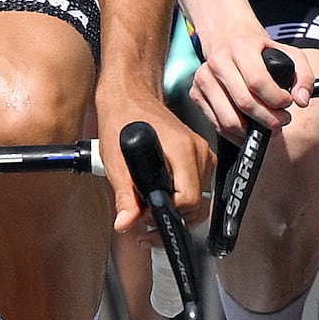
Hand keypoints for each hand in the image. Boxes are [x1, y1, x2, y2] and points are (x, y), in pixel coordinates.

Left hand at [96, 82, 198, 233]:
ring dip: (176, 211)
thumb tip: (125, 223)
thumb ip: (124, 196)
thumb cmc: (122, 120)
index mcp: (182, 150)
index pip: (189, 200)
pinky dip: (179, 198)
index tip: (147, 216)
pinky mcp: (199, 156)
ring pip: (198, 199)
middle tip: (144, 222)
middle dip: (171, 218)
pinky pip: (196, 187)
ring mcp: (202, 153)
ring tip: (149, 212)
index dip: (167, 214)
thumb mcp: (116, 161)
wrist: (129, 96)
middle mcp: (198, 152)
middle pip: (197, 204)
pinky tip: (160, 199)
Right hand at [181, 12, 305, 140]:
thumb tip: (302, 101)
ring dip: (251, 131)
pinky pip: (216, 124)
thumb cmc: (260, 51)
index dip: (276, 99)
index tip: (287, 103)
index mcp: (241, 48)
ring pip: (228, 119)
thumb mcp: (289, 53)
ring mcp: (203, 78)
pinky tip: (249, 129)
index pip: (257, 81)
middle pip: (245, 103)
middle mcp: (218, 61)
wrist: (228, 39)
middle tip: (281, 121)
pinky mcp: (195, 93)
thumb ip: (304, 76)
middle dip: (269, 119)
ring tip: (266, 126)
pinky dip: (235, 134)